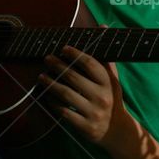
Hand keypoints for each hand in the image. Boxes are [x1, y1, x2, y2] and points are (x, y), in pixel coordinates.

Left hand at [37, 25, 134, 149]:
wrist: (117, 131)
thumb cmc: (111, 99)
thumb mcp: (113, 79)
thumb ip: (104, 56)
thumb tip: (101, 27)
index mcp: (108, 83)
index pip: (91, 64)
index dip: (76, 54)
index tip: (64, 48)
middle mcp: (101, 97)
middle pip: (74, 77)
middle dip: (58, 66)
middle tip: (47, 58)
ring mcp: (92, 112)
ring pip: (66, 95)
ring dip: (51, 84)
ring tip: (41, 76)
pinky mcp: (84, 126)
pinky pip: (64, 112)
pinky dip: (53, 103)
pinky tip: (46, 96)